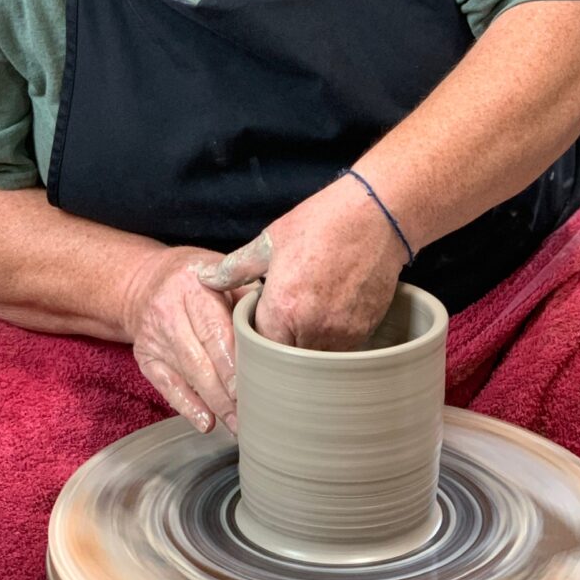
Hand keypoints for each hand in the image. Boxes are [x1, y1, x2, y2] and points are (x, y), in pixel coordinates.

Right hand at [124, 247, 249, 434]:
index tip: (252, 386)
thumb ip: (248, 298)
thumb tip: (278, 330)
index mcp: (193, 286)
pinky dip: (186, 406)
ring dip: (213, 404)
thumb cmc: (197, 281)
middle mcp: (168, 310)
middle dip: (225, 391)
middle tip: (251, 414)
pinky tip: (206, 422)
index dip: (232, 362)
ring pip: (185, 376)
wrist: (147, 283)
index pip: (214, 330)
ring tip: (237, 425)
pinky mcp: (145, 357)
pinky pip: (166, 386)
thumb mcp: (222, 275)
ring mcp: (153, 336)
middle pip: (199, 358)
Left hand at [197, 176, 407, 348]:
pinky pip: (340, 352)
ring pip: (316, 362)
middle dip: (280, 352)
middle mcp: (313, 329)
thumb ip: (235, 268)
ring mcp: (343, 334)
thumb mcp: (271, 241)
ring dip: (306, 351)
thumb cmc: (321, 223)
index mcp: (283, 308)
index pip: (259, 350)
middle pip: (287, 363)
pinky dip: (330, 343)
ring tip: (305, 321)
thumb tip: (203, 277)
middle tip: (278, 331)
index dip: (254, 345)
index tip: (254, 338)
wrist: (376, 216)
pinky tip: (329, 316)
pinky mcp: (365, 332)